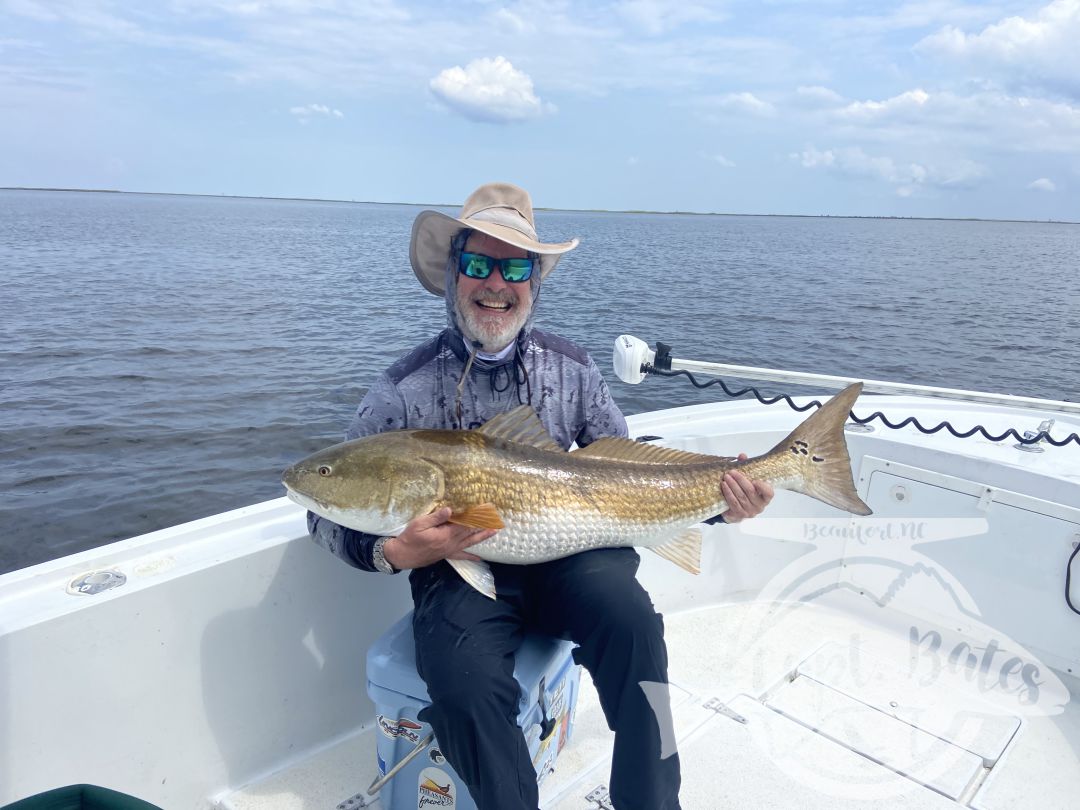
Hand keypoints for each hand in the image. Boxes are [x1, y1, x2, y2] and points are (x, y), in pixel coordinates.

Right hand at [382, 507, 496, 569]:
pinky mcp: (447, 555)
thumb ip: (436, 517)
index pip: (465, 523)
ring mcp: (450, 550)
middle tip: (495, 518)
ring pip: (470, 543)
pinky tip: (480, 558)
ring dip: (482, 537)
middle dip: (483, 524)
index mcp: (446, 534)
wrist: (403, 555)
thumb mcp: (419, 524)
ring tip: (494, 531)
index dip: (476, 515)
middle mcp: (452, 543)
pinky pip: (462, 556)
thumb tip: (450, 510)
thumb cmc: (410, 538)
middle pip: (470, 532)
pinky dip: (471, 556)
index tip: (485, 508)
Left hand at [720, 454, 774, 522]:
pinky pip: (733, 503)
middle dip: (740, 480)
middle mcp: (759, 506)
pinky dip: (728, 494)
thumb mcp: (747, 479)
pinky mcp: (739, 515)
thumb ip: (746, 467)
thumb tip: (742, 456)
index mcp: (765, 497)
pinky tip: (724, 486)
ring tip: (726, 477)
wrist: (734, 509)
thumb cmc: (744, 491)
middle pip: (750, 492)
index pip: (769, 493)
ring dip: (732, 486)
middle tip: (731, 472)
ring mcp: (749, 512)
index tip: (755, 480)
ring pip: (741, 497)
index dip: (763, 487)